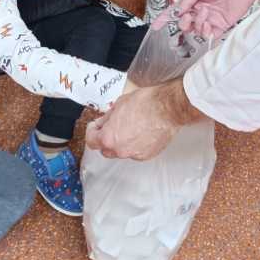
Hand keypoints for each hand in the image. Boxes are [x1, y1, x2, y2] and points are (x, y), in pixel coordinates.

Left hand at [85, 79, 199, 159]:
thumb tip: (105, 121)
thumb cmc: (145, 103)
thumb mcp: (119, 104)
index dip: (93, 130)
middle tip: (113, 125)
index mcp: (109, 138)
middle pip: (106, 149)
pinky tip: (142, 131)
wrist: (167, 108)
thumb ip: (108, 117)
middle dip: (107, 138)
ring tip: (131, 127)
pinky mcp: (148, 155)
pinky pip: (136, 151)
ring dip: (122, 142)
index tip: (96, 125)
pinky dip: (136, 144)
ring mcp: (135, 155)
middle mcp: (120, 150)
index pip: (91, 140)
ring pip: (122, 151)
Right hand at [154, 0, 259, 38]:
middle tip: (188, 16)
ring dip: (196, 24)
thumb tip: (177, 12)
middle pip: (184, 24)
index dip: (165, 18)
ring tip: (204, 14)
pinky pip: (208, 36)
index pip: (176, 11)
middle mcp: (200, 12)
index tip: (155, 26)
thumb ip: (187, 0)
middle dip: (183, 23)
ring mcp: (210, 20)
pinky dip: (205, 32)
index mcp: (193, 1)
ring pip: (195, 31)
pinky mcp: (220, 26)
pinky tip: (208, 24)